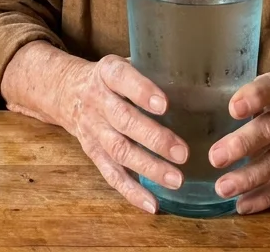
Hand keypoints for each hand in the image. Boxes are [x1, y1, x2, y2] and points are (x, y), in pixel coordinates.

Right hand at [52, 55, 189, 213]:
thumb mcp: (125, 63)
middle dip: (154, 138)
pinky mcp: (93, 153)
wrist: (67, 92)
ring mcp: (93, 130)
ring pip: (119, 150)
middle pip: (123, 121)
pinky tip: (152, 204)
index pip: (122, 79)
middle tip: (183, 153)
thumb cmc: (112, 79)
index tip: (165, 105)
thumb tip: (202, 83)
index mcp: (107, 74)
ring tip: (177, 180)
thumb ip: (154, 70)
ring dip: (148, 167)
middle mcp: (97, 102)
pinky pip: (111, 175)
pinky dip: (131, 192)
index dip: (142, 92)